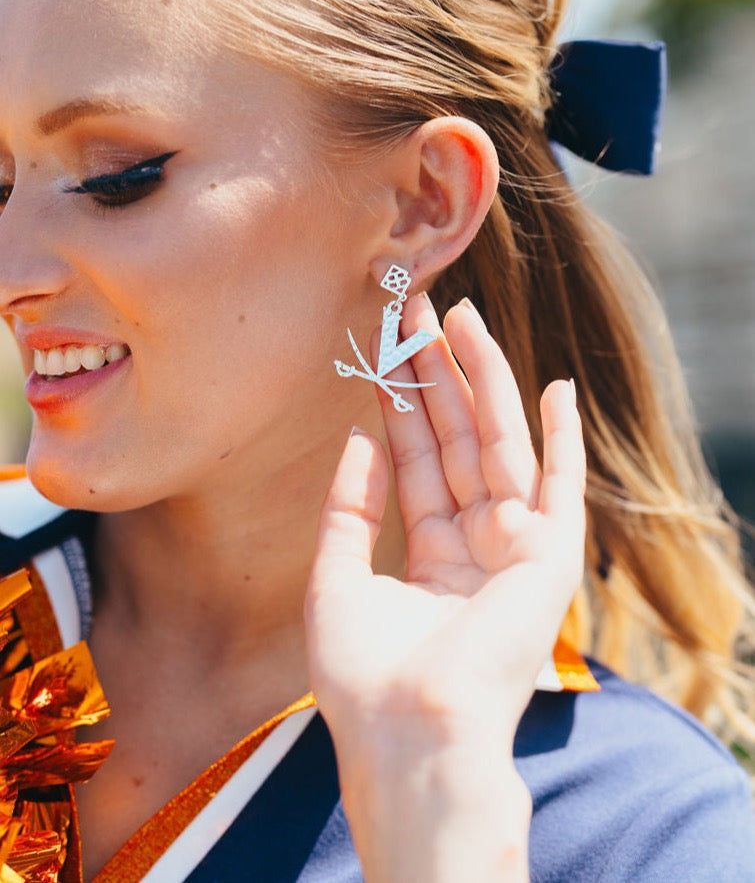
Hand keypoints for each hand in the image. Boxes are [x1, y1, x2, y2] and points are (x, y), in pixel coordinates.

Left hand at [304, 294, 585, 880]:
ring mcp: (515, 548)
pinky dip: (562, 440)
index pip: (419, 459)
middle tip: (420, 311)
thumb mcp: (337, 578)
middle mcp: (478, 545)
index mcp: (433, 556)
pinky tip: (556, 389)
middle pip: (458, 440)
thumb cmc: (365, 675)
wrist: (407, 732)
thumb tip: (360, 438)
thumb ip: (352, 507)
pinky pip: (562, 488)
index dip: (402, 403)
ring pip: (498, 446)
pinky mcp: (549, 558)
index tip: (388, 349)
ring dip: (483, 383)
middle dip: (438, 377)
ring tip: (461, 321)